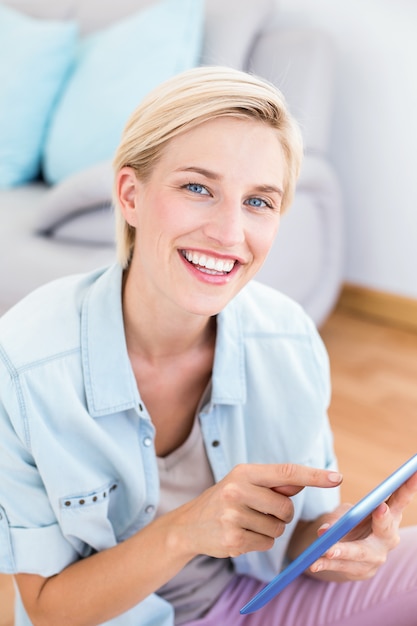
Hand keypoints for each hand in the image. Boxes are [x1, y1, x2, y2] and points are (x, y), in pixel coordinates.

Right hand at [168, 463, 341, 559]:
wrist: (189, 525)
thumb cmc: (224, 499)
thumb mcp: (244, 483)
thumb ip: (273, 483)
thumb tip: (304, 479)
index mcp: (244, 472)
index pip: (286, 472)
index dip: (314, 475)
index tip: (337, 477)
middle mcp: (237, 491)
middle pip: (286, 508)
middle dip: (281, 514)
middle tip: (259, 510)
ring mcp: (234, 516)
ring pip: (278, 528)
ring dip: (269, 529)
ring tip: (245, 522)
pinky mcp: (234, 540)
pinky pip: (267, 544)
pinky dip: (260, 542)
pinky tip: (240, 534)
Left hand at [310, 471, 416, 580]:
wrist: (344, 549)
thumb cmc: (352, 521)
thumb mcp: (349, 512)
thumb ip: (342, 516)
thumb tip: (327, 529)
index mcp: (390, 515)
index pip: (401, 499)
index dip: (408, 487)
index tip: (413, 473)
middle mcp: (388, 537)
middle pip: (387, 529)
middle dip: (383, 519)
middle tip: (380, 508)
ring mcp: (377, 557)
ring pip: (361, 552)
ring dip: (344, 550)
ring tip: (329, 549)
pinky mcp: (362, 571)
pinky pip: (342, 567)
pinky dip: (326, 564)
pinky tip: (314, 563)